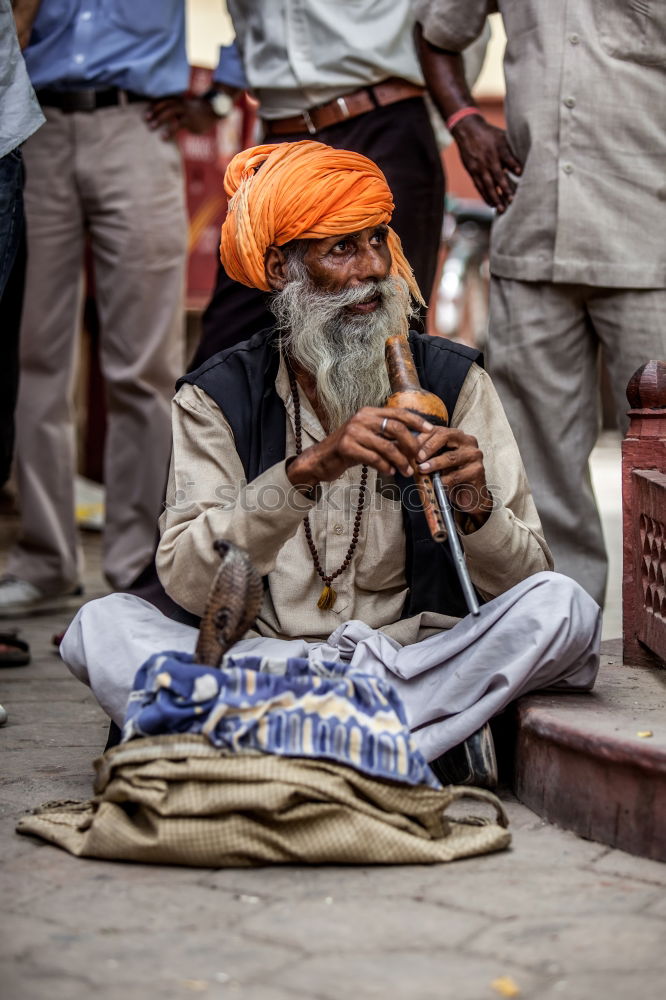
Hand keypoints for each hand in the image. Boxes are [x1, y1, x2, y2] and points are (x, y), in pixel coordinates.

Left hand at [144, 97, 219, 139]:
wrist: (214, 110)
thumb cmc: (199, 112)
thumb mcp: (187, 109)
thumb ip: (177, 113)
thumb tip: (166, 120)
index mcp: (179, 100)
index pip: (163, 100)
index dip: (153, 106)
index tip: (146, 114)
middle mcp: (181, 103)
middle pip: (164, 105)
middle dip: (154, 112)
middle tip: (145, 120)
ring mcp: (186, 111)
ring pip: (169, 112)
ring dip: (159, 119)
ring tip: (151, 127)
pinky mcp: (190, 120)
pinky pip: (177, 125)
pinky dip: (168, 131)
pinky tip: (162, 138)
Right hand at [287, 407, 433, 490]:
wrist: (321, 460)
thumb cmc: (348, 450)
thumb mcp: (367, 437)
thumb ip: (385, 436)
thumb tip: (413, 443)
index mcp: (368, 412)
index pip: (397, 412)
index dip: (416, 420)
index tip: (430, 430)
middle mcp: (361, 418)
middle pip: (395, 428)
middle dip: (411, 444)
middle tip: (419, 457)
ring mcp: (352, 432)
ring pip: (387, 446)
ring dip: (401, 461)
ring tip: (407, 471)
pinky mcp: (346, 447)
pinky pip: (374, 458)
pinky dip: (385, 467)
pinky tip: (390, 472)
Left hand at [414, 425, 491, 528]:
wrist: (470, 496)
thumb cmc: (450, 476)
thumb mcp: (437, 462)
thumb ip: (425, 454)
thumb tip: (402, 449)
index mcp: (457, 436)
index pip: (439, 430)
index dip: (423, 437)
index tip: (409, 446)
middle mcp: (468, 442)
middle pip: (447, 436)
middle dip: (429, 446)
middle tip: (417, 456)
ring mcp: (475, 455)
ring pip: (451, 457)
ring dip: (434, 464)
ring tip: (422, 469)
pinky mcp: (478, 471)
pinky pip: (457, 475)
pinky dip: (444, 480)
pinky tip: (437, 483)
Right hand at [452, 116, 521, 213]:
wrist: (468, 131)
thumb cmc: (490, 135)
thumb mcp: (502, 138)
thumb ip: (511, 152)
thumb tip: (521, 168)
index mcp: (497, 149)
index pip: (506, 160)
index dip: (513, 167)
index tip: (520, 176)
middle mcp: (487, 159)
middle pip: (497, 177)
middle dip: (504, 190)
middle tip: (511, 202)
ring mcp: (478, 167)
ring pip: (487, 185)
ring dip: (494, 197)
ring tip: (501, 209)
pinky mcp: (472, 171)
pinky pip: (479, 186)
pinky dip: (485, 196)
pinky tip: (490, 203)